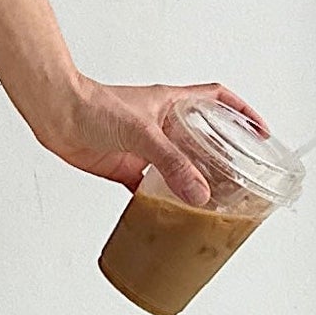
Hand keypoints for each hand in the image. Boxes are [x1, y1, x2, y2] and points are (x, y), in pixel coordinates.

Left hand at [40, 76, 270, 208]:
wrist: (55, 114)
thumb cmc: (93, 105)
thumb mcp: (142, 132)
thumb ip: (172, 163)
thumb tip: (199, 193)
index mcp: (173, 104)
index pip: (217, 100)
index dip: (241, 112)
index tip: (260, 131)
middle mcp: (162, 125)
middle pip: (202, 140)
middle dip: (222, 157)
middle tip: (241, 180)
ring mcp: (144, 147)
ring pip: (178, 166)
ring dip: (193, 182)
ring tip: (213, 203)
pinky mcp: (125, 167)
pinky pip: (150, 187)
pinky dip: (161, 201)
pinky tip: (171, 214)